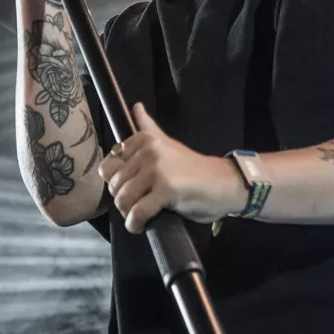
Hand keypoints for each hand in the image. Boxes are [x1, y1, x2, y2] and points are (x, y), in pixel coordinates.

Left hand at [96, 104, 248, 233]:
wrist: (224, 183)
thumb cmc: (194, 169)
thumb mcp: (168, 144)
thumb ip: (148, 128)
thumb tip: (136, 106)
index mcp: (145, 139)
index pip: (108, 165)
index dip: (116, 183)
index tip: (131, 190)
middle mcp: (149, 151)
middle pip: (115, 184)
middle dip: (122, 201)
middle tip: (137, 207)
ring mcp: (157, 170)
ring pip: (124, 199)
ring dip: (128, 214)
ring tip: (139, 217)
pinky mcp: (166, 190)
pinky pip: (138, 212)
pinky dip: (135, 224)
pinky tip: (141, 226)